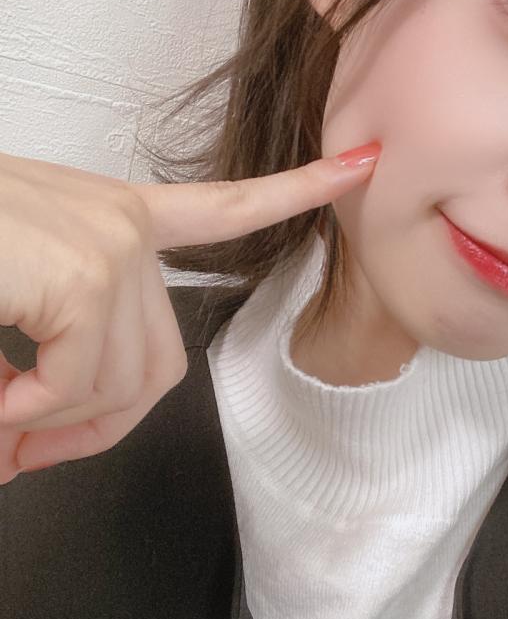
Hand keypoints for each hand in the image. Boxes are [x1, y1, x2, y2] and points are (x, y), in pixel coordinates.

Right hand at [0, 143, 379, 480]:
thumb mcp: (3, 303)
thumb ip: (32, 372)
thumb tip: (18, 450)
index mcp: (108, 215)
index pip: (220, 208)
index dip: (294, 191)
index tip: (361, 165)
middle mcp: (120, 222)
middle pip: (161, 365)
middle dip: (95, 428)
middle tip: (20, 453)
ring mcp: (108, 243)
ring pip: (119, 384)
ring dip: (45, 426)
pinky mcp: (85, 270)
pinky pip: (83, 382)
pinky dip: (29, 414)